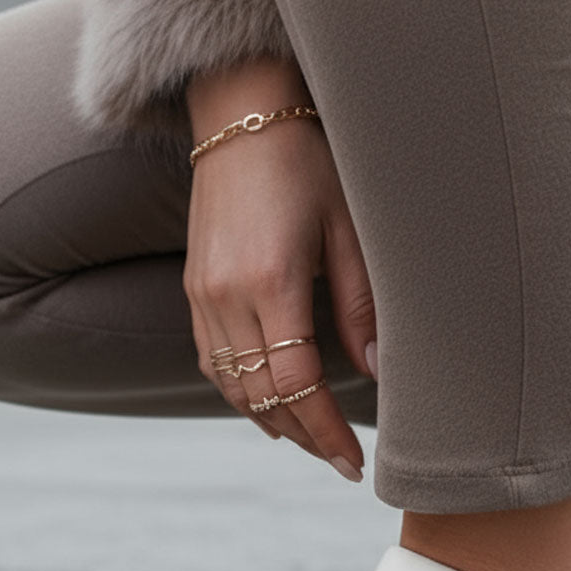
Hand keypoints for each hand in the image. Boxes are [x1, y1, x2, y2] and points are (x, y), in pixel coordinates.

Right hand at [183, 67, 375, 480]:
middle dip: (303, 435)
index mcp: (269, 280)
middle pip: (260, 396)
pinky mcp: (194, 286)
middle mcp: (224, 294)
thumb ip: (362, 305)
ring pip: (230, 386)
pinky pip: (212, 361)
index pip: (295, 385)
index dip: (325, 430)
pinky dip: (242, 392)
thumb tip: (376, 373)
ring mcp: (201, 292)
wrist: (243, 110)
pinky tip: (271, 402)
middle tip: (340, 459)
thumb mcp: (351, 228)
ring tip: (312, 439)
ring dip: (271, 420)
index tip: (353, 461)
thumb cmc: (309, 159)